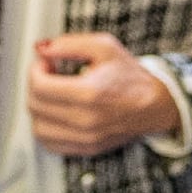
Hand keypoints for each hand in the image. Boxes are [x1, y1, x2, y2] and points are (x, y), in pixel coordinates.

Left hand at [22, 32, 175, 157]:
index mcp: (89, 93)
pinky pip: (50, 144)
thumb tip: (41, 48)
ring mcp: (86, 138)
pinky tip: (56, 113)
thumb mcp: (104, 47)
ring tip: (52, 95)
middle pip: (35, 106)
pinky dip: (46, 128)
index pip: (39, 86)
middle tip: (48, 74)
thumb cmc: (130, 76)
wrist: (155, 105)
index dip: (36, 69)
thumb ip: (69, 44)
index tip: (45, 63)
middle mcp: (86, 120)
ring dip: (38, 109)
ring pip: (38, 128)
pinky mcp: (87, 148)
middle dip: (35, 85)